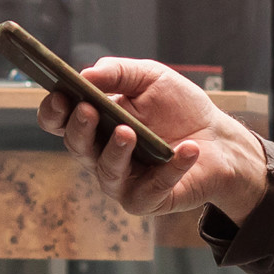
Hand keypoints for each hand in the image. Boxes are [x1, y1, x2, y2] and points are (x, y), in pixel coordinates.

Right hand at [36, 57, 267, 222]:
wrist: (220, 139)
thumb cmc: (179, 108)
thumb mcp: (149, 78)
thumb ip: (118, 73)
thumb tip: (85, 74)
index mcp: (95, 125)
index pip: (59, 122)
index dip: (53, 111)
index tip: (60, 96)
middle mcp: (101, 155)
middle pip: (78, 147)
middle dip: (80, 129)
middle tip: (89, 110)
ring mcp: (122, 181)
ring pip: (107, 172)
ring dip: (115, 152)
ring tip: (129, 132)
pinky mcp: (147, 200)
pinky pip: (151, 189)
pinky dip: (171, 169)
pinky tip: (186, 150)